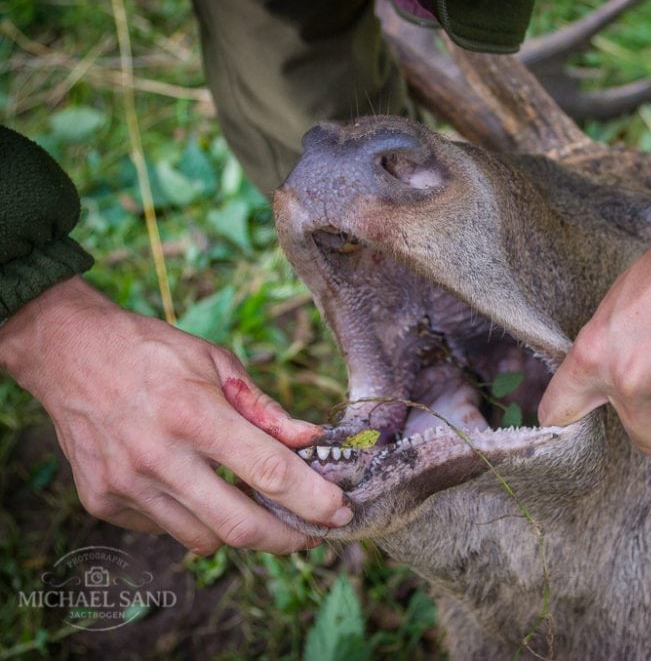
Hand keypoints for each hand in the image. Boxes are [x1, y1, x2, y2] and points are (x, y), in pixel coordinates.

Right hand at [0, 277, 349, 553]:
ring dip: (243, 532)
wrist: (68, 355)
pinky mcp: (104, 502)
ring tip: (260, 510)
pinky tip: (198, 490)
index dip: (313, 499)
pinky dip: (195, 519)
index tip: (341, 512)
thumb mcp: (216, 362)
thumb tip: (310, 441)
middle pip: (240, 525)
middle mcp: (158, 457)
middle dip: (290, 538)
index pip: (268, 472)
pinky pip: (167, 529)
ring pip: (204, 539)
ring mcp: (127, 485)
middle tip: (314, 535)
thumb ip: (265, 409)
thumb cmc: (152, 353)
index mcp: (193, 414)